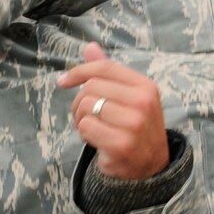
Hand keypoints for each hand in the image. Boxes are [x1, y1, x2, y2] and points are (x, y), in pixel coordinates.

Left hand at [58, 43, 170, 179]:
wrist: (150, 167)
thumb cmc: (134, 127)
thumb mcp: (129, 97)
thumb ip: (109, 73)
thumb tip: (90, 46)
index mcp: (145, 86)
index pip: (104, 68)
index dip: (79, 72)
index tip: (63, 82)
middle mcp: (143, 102)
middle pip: (91, 87)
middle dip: (80, 103)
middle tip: (87, 117)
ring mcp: (134, 124)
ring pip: (86, 106)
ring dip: (81, 120)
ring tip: (93, 129)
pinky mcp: (122, 144)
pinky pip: (86, 127)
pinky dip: (84, 134)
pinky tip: (96, 140)